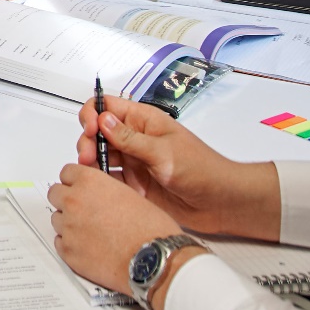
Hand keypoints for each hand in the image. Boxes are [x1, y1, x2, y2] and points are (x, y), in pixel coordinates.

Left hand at [46, 164, 182, 296]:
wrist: (154, 261)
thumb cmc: (151, 230)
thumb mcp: (130, 194)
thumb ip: (106, 190)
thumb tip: (98, 194)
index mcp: (90, 182)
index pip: (67, 172)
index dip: (76, 181)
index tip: (81, 188)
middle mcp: (74, 201)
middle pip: (55, 194)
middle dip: (68, 200)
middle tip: (84, 211)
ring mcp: (69, 227)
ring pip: (57, 219)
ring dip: (69, 223)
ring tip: (92, 233)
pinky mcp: (68, 252)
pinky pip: (60, 242)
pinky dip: (71, 245)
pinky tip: (89, 248)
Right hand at [75, 96, 278, 239]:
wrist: (221, 202)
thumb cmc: (202, 170)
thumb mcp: (164, 152)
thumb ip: (131, 139)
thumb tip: (103, 120)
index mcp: (144, 121)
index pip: (107, 106)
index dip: (93, 115)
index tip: (91, 130)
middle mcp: (136, 138)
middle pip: (98, 132)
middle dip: (88, 142)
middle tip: (88, 158)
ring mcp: (135, 161)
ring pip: (102, 155)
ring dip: (93, 163)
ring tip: (93, 174)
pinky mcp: (136, 183)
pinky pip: (111, 179)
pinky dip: (103, 181)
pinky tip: (104, 187)